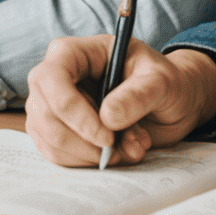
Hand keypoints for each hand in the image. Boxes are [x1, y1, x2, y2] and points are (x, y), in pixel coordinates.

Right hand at [26, 37, 215, 166]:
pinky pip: (57, 155)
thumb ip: (137, 94)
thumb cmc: (165, 81)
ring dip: (88, 154)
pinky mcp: (59, 131)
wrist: (171, 104)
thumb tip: (107, 118)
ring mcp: (54, 106)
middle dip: (82, 140)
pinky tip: (116, 152)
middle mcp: (58, 78)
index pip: (52, 76)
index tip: (105, 135)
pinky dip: (87, 162)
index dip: (72, 109)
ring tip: (126, 147)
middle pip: (44, 113)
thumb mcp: (161, 81)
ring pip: (48, 139)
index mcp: (78, 52)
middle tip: (117, 148)